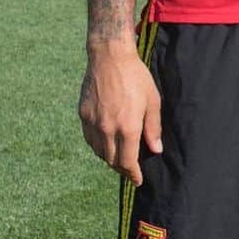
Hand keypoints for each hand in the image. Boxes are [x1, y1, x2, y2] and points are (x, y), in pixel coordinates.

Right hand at [78, 47, 161, 185]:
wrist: (110, 58)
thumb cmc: (136, 77)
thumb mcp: (153, 100)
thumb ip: (153, 128)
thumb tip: (156, 149)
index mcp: (127, 127)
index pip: (127, 162)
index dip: (133, 174)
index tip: (138, 181)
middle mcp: (107, 129)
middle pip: (112, 160)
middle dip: (122, 169)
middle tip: (130, 170)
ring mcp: (92, 123)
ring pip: (99, 152)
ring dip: (109, 158)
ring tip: (119, 157)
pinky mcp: (83, 115)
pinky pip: (89, 139)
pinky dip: (98, 146)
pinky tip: (105, 142)